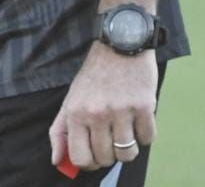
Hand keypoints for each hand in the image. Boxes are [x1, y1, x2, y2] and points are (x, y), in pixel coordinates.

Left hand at [48, 44, 157, 172]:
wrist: (121, 42)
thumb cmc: (95, 73)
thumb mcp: (71, 98)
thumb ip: (60, 131)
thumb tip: (56, 161)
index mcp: (76, 113)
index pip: (80, 158)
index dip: (89, 163)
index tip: (95, 156)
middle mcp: (97, 114)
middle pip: (105, 158)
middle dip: (109, 155)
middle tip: (111, 139)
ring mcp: (122, 111)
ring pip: (127, 153)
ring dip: (128, 148)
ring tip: (126, 133)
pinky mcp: (144, 106)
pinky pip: (148, 139)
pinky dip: (145, 135)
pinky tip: (139, 121)